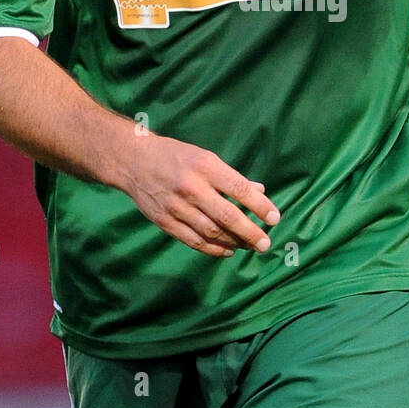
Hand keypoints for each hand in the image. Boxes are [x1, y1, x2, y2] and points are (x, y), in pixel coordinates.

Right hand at [124, 132, 279, 256]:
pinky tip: (228, 250)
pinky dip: (213, 249)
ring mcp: (176, 206)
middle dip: (250, 232)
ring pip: (211, 232)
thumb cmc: (176, 157)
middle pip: (226, 215)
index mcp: (205, 166)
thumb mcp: (206, 158)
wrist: (133, 161)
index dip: (260, 206)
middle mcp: (191, 187)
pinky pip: (193, 241)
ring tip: (249, 246)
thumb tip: (260, 193)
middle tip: (266, 243)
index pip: (239, 188)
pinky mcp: (164, 221)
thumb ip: (232, 178)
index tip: (275, 219)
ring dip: (234, 242)